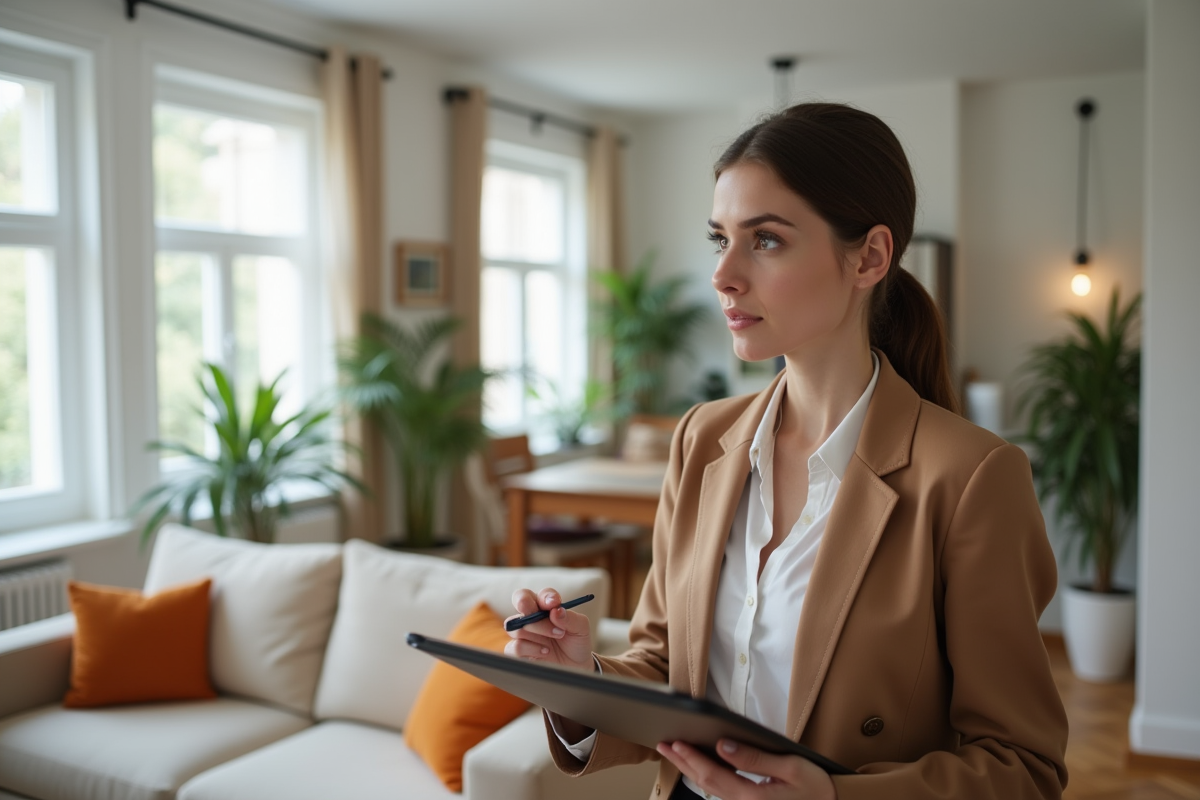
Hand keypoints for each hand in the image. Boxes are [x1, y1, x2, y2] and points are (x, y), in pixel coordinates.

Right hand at [504, 587, 594, 671]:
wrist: (576, 666)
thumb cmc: (576, 642)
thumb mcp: (581, 628)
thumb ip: (570, 618)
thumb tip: (556, 611)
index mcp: (545, 607)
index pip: (539, 595)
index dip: (545, 596)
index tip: (554, 603)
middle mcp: (532, 617)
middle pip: (520, 602)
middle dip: (527, 605)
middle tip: (547, 615)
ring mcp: (524, 634)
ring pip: (518, 626)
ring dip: (539, 630)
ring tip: (557, 637)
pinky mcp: (519, 652)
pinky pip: (514, 646)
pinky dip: (531, 648)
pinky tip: (545, 652)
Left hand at [655, 739, 835, 799]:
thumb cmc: (817, 787)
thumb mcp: (791, 767)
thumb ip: (755, 758)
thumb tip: (723, 746)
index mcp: (752, 797)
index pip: (713, 775)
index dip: (691, 758)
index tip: (675, 742)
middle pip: (705, 784)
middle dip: (683, 763)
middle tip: (663, 745)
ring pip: (711, 790)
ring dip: (691, 770)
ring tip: (675, 753)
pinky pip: (721, 792)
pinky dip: (706, 777)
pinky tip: (700, 766)